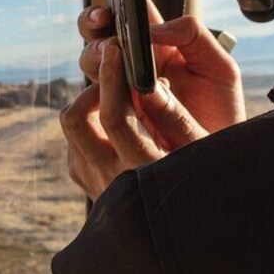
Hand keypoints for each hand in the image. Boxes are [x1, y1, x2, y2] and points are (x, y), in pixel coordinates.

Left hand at [61, 38, 208, 200]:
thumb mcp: (200, 147)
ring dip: (90, 104)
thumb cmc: (202, 176)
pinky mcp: (87, 183)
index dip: (111, 78)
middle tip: (114, 71)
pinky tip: (119, 117)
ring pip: (72, 128)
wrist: (188, 224)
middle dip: (91, 88)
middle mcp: (110, 180)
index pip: (112, 116)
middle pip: (75, 119)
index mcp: (142, 171)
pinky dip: (91, 122)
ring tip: (120, 93)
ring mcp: (94, 184)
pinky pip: (75, 142)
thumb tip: (148, 83)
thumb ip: (174, 116)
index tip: (116, 49)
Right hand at [77, 0, 245, 131]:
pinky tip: (109, 85)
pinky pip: (92, 101)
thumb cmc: (222, 113)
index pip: (131, 11)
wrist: (221, 160)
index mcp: (159, 46)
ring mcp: (121, 92)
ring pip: (92, 62)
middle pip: (99, 32)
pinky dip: (95, 87)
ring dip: (96, 52)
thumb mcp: (219, 67)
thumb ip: (193, 36)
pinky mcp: (114, 120)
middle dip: (95, 19)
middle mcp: (134, 66)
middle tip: (104, 18)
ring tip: (111, 53)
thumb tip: (155, 30)